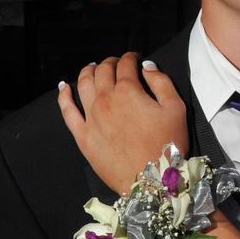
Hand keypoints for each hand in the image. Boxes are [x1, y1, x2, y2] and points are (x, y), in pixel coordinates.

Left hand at [58, 52, 188, 193]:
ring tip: (92, 67)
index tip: (135, 58)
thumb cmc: (166, 145)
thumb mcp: (176, 109)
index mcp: (128, 90)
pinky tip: (64, 87)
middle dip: (110, 62)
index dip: (131, 57)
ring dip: (88, 71)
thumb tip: (147, 66)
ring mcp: (91, 117)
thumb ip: (161, 82)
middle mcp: (105, 99)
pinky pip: (67, 111)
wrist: (149, 181)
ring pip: (83, 84)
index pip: (126, 65)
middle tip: (116, 63)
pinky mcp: (82, 136)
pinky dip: (64, 95)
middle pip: (103, 71)